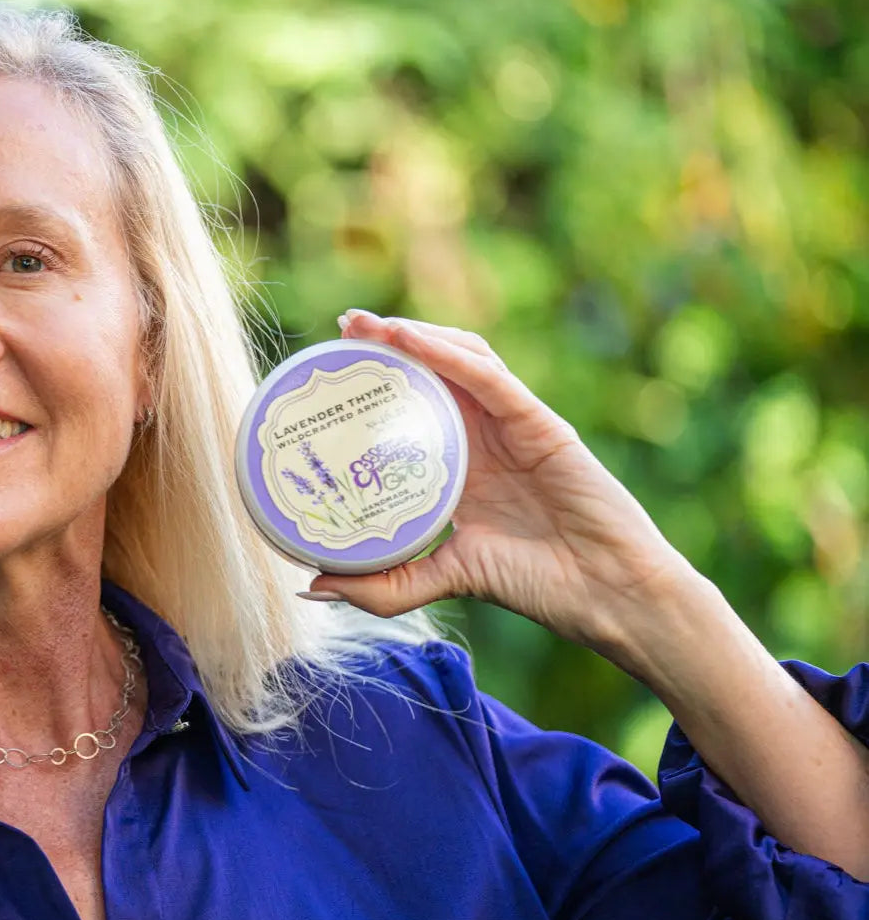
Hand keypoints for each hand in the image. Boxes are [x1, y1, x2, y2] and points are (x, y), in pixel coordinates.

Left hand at [304, 309, 693, 652]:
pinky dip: (447, 354)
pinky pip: (489, 377)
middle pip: (434, 370)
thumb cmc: (538, 586)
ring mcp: (515, 424)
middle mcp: (487, 435)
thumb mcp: (445, 578)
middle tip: (341, 328)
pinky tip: (409, 339)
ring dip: (414, 335)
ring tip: (368, 324)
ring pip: (461, 358)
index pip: (416, 405)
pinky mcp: (541, 423)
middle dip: (387, 343)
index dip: (378, 383)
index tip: (329, 370)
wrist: (606, 595)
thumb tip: (314, 586)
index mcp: (464, 465)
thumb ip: (384, 586)